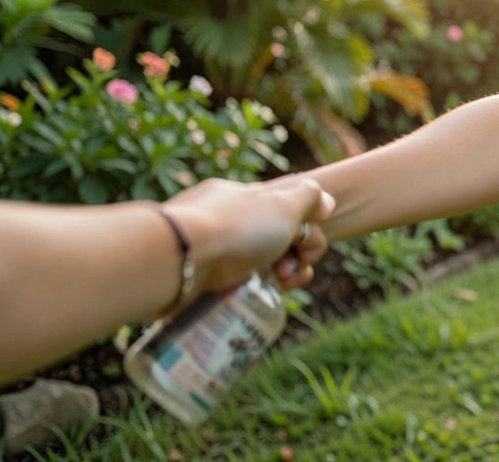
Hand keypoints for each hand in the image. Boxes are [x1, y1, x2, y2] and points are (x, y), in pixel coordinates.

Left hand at [163, 177, 334, 295]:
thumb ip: (309, 197)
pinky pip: (228, 284)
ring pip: (255, 264)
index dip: (308, 234)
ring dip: (276, 278)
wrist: (174, 261)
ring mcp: (209, 248)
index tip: (305, 250)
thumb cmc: (234, 230)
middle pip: (276, 239)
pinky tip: (243, 301)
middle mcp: (227, 218)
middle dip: (295, 259)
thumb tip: (324, 200)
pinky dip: (243, 292)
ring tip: (273, 290)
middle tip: (287, 275)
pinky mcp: (193, 277)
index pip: (290, 212)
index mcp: (247, 197)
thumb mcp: (283, 203)